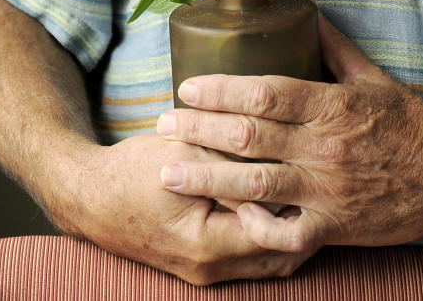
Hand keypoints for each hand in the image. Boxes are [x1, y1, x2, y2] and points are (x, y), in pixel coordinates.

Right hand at [64, 133, 314, 283]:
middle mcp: (210, 268)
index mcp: (207, 243)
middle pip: (282, 254)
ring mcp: (206, 273)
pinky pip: (253, 260)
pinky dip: (272, 237)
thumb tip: (280, 151)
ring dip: (294, 232)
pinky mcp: (203, 265)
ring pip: (271, 262)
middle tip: (332, 185)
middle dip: (310, 222)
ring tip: (317, 194)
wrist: (89, 198)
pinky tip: (286, 205)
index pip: (277, 230)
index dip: (305, 201)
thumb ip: (232, 160)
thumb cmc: (135, 171)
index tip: (326, 171)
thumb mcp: (186, 155)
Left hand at [155, 15, 422, 251]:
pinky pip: (283, 233)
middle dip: (198, 129)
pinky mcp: (333, 227)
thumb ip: (334, 48)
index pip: (264, 92)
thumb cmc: (411, 121)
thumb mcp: (372, 77)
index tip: (187, 87)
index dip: (220, 90)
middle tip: (160, 124)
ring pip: (253, 185)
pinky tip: (222, 218)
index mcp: (332, 105)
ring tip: (167, 171)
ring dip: (205, 177)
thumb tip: (306, 14)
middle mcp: (323, 147)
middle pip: (248, 136)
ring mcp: (326, 191)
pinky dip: (251, 226)